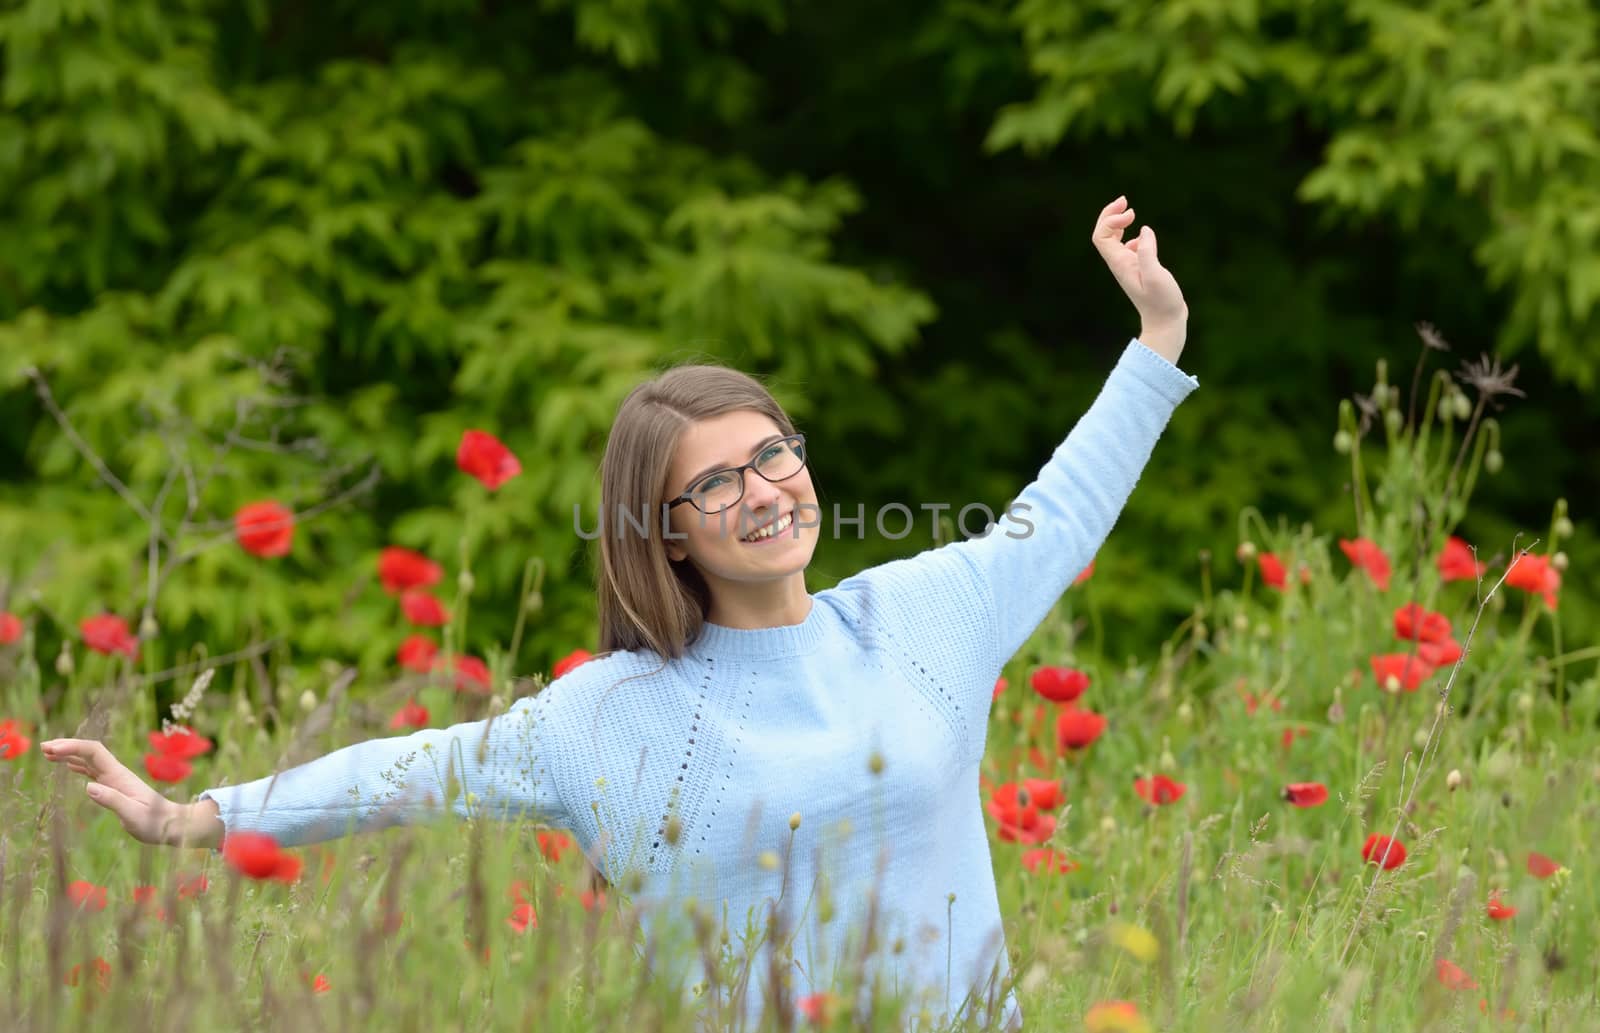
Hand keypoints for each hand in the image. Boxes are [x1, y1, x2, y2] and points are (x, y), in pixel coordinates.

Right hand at [41, 737, 220, 848]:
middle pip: (89, 752)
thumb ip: (112, 800)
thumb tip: (88, 786)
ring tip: (48, 754)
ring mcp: (116, 780)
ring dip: (69, 755)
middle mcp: (116, 773)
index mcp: (119, 776)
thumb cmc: (154, 823)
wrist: (171, 824)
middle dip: (67, 746)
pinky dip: (78, 766)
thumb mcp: (132, 815)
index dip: (72, 747)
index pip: (93, 752)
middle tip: (43, 747)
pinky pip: (93, 772)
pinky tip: (69, 767)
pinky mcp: (115, 788)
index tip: (52, 749)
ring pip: (89, 761)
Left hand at [1091, 196, 1187, 364]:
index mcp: (1120, 263)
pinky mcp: (1138, 269)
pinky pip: (1127, 247)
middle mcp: (1120, 263)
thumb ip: (1148, 253)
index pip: (1101, 236)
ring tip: (1130, 211)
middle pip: (1103, 234)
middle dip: (1110, 215)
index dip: (1110, 220)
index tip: (1131, 215)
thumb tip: (1143, 230)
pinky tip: (1143, 237)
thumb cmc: (1162, 302)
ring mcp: (1127, 266)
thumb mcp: (1156, 276)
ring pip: (1113, 239)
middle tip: (1125, 200)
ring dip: (1118, 223)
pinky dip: (1131, 235)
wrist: (1166, 322)